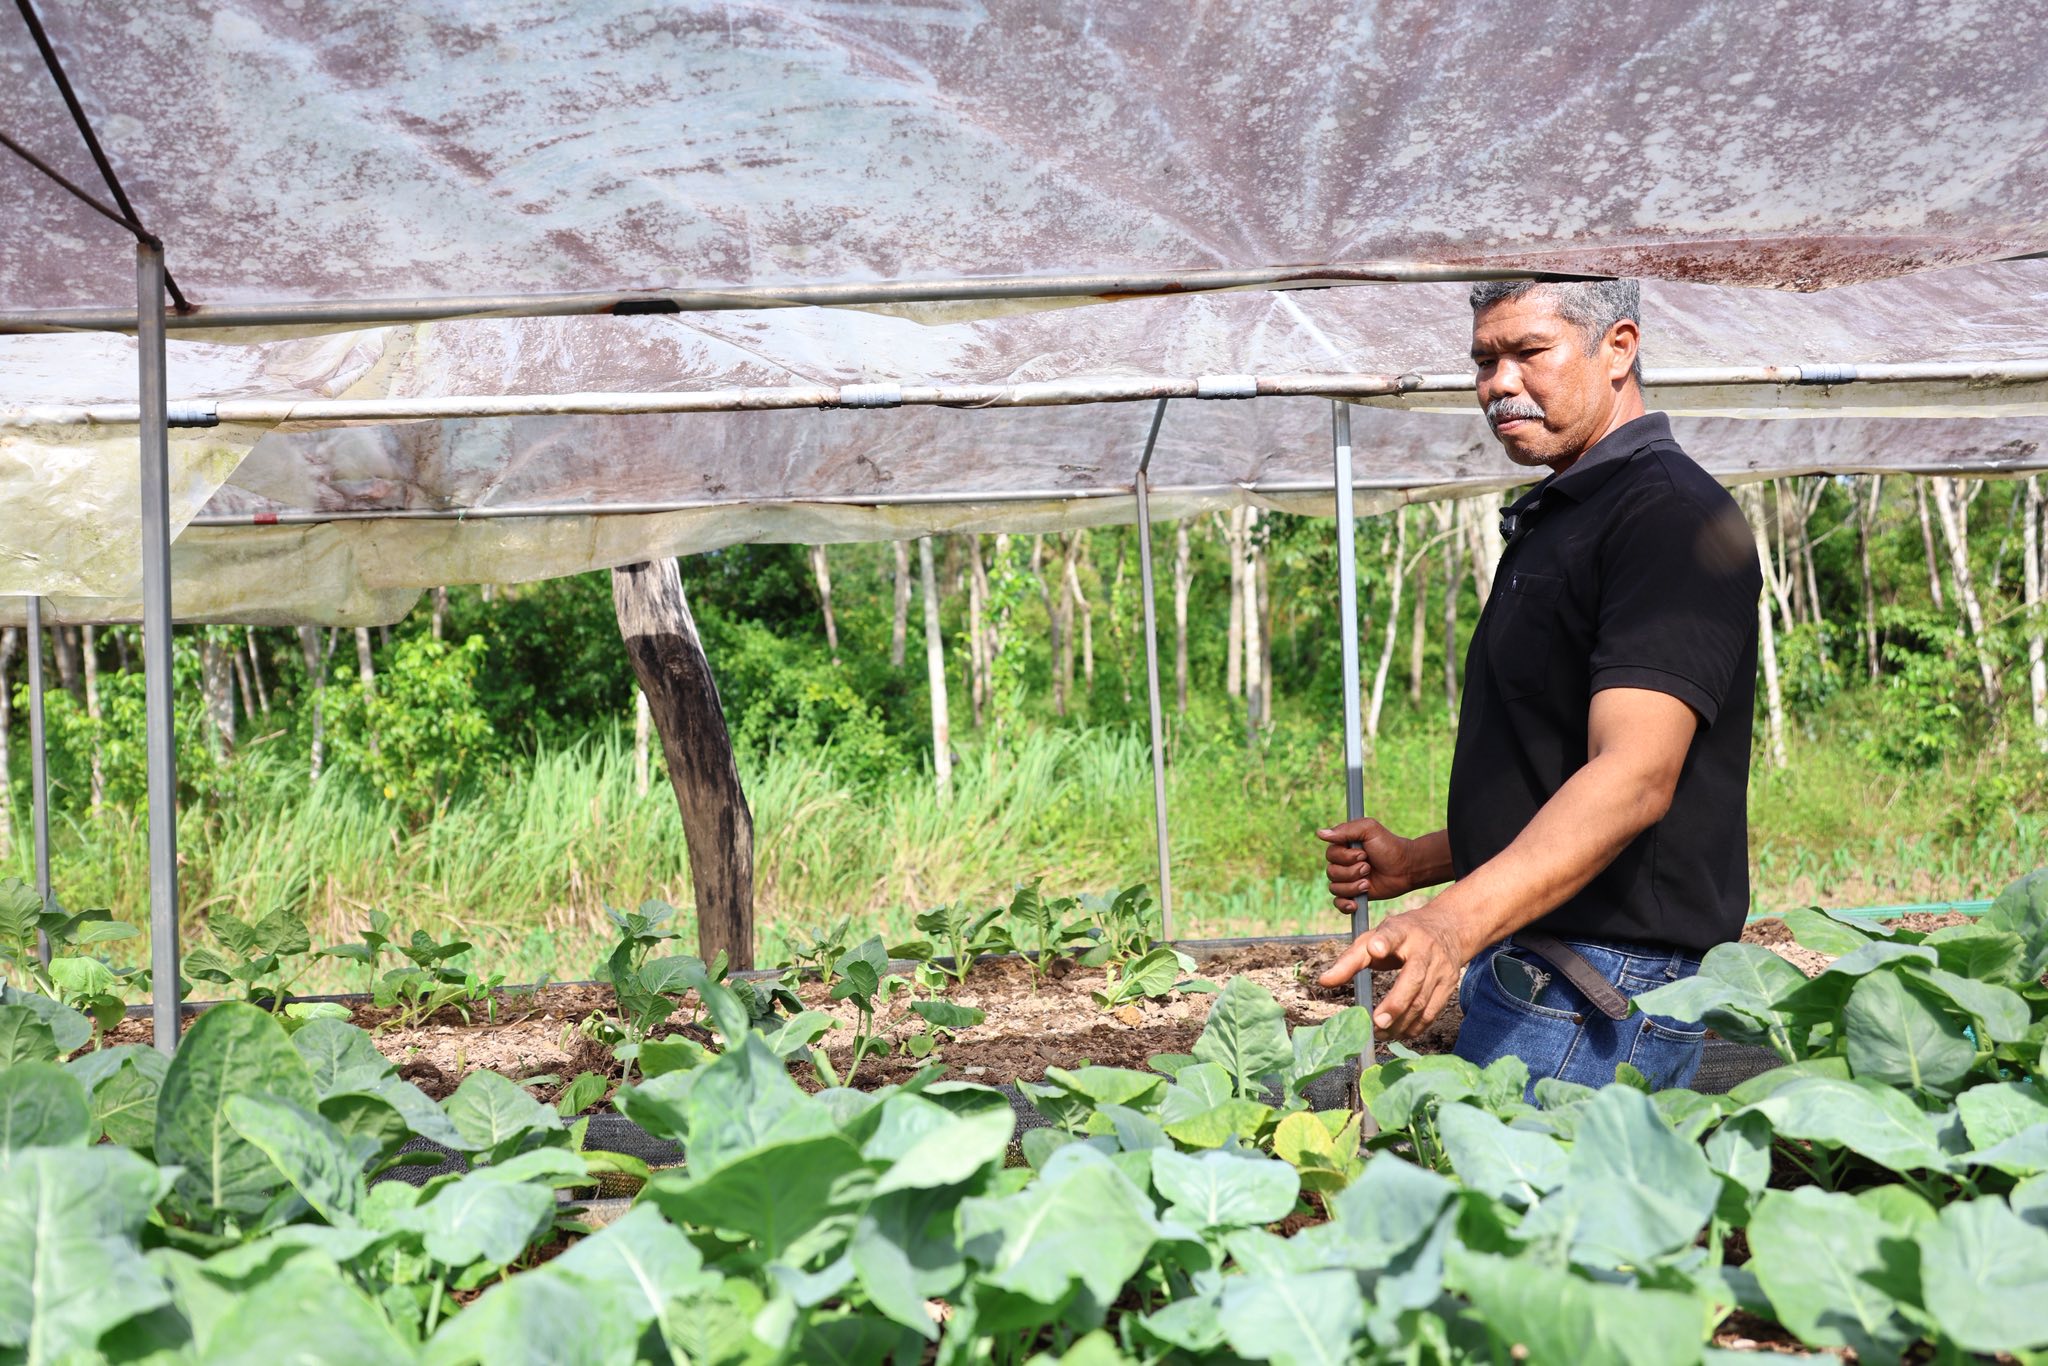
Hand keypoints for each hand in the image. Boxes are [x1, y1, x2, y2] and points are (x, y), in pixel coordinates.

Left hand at [1316, 905, 1470, 1038]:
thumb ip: (1350, 960)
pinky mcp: (1449, 985)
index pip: (1392, 933)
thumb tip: (1323, 982)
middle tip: (1376, 1023)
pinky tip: (1399, 1033)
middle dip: (1394, 1004)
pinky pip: (1432, 1012)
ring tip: (1379, 1033)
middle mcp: (1425, 948)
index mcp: (1402, 931)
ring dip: (1400, 1023)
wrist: (1448, 929)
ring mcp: (1440, 968)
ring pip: (1422, 1001)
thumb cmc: (1402, 936)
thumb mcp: (1375, 937)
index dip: (1384, 942)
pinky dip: (1415, 1027)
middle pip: (1412, 979)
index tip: (1375, 949)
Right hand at [1317, 818, 1421, 911]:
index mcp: (1344, 846)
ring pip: (1334, 888)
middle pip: (1331, 872)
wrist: (1407, 868)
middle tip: (1369, 867)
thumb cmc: (1390, 846)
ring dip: (1352, 886)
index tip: (1364, 854)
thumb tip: (1320, 833)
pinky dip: (1344, 904)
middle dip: (1351, 872)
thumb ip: (1345, 830)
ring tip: (1367, 883)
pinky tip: (1354, 903)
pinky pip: (1338, 902)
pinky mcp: (1354, 894)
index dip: (1345, 857)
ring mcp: (1348, 879)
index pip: (1330, 854)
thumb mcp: (1369, 829)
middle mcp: (1343, 863)